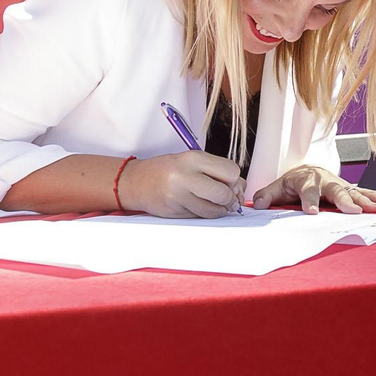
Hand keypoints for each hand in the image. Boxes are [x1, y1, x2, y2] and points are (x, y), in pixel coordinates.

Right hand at [119, 151, 244, 218]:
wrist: (135, 181)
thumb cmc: (167, 169)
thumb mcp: (192, 160)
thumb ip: (216, 171)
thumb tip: (240, 189)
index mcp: (192, 158)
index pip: (231, 171)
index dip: (235, 180)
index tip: (230, 183)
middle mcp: (185, 176)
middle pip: (224, 193)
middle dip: (230, 199)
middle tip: (228, 199)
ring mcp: (178, 196)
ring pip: (213, 210)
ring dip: (220, 210)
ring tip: (215, 204)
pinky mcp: (174, 211)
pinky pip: (200, 217)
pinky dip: (205, 214)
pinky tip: (199, 206)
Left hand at [252, 166, 375, 214]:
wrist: (309, 170)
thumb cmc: (293, 182)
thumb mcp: (277, 187)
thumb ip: (267, 195)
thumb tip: (258, 204)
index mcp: (307, 181)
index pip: (308, 192)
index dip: (310, 202)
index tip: (312, 213)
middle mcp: (327, 181)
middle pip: (337, 192)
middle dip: (345, 202)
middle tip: (354, 211)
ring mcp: (341, 185)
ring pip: (355, 192)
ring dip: (367, 200)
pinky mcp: (351, 190)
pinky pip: (366, 193)